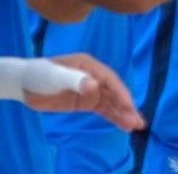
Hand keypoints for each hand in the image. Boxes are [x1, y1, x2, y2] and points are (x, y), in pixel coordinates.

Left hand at [27, 54, 144, 131]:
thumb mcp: (54, 75)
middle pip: (115, 92)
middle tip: (137, 121)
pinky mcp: (87, 101)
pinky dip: (114, 117)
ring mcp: (92, 90)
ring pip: (112, 103)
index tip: (129, 106)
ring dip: (124, 114)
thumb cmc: (39, 75)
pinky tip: (124, 126)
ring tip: (136, 126)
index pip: (109, 80)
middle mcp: (95, 77)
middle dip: (127, 106)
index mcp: (89, 66)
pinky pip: (104, 110)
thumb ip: (74, 79)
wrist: (25, 83)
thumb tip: (95, 86)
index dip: (120, 93)